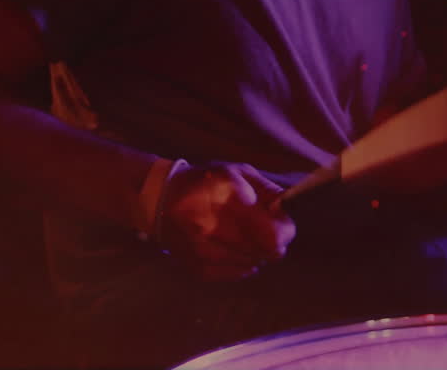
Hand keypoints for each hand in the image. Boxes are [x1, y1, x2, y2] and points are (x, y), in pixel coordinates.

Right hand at [156, 162, 296, 281]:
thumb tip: (288, 210)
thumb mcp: (238, 173)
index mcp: (225, 199)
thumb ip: (267, 191)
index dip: (285, 229)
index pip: (272, 231)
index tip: (283, 224)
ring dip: (257, 251)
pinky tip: (231, 247)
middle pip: (268, 250)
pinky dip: (242, 262)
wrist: (159, 202)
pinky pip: (238, 273)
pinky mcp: (199, 269)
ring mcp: (204, 252)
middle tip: (265, 229)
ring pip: (255, 262)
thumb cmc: (205, 183)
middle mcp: (213, 228)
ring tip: (243, 235)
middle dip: (274, 240)